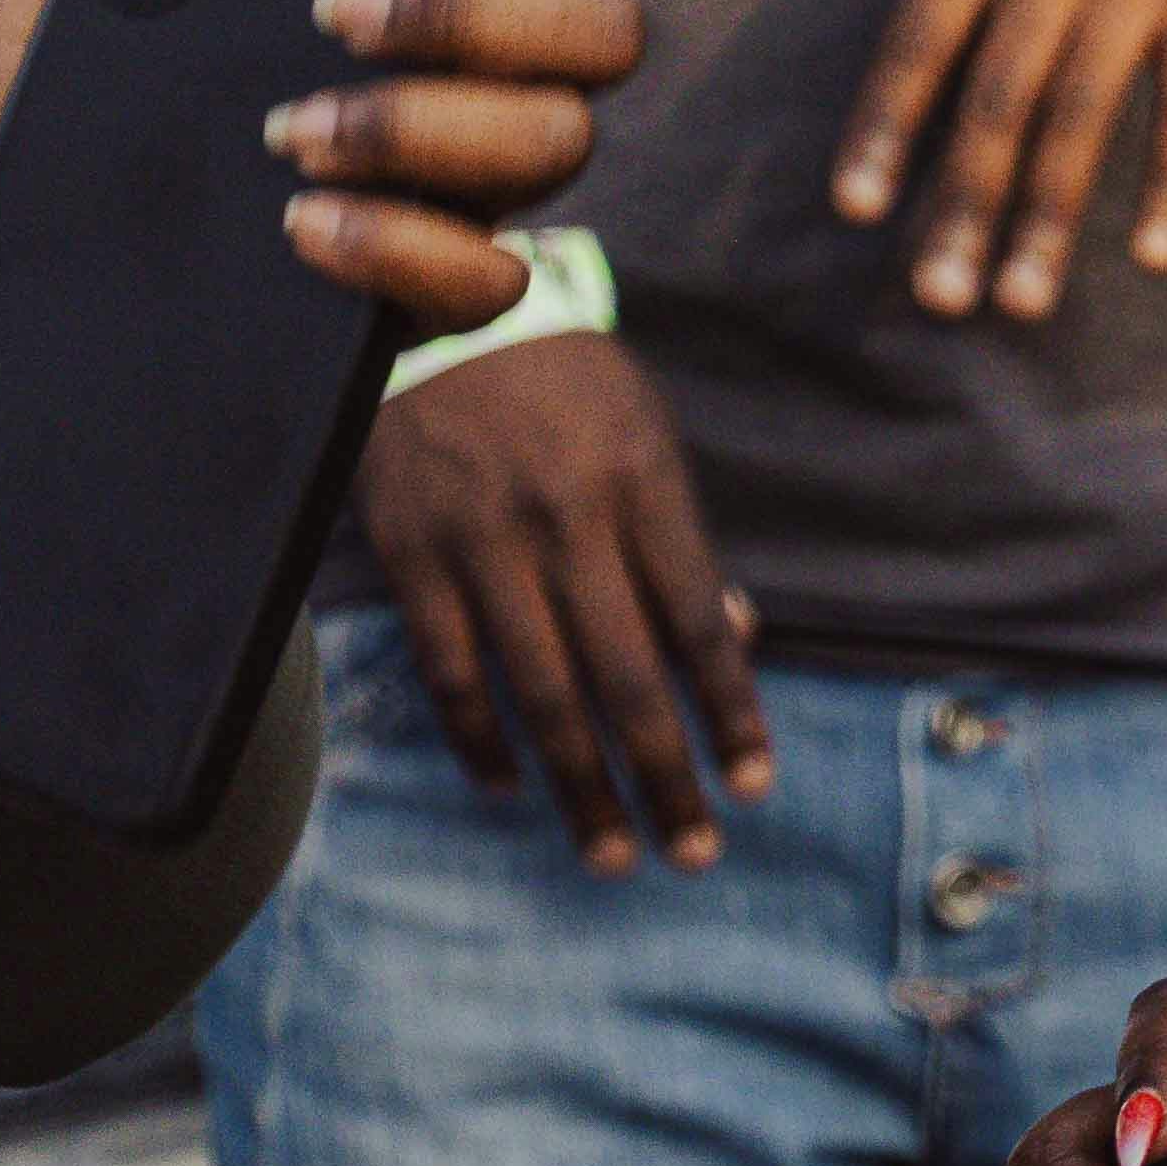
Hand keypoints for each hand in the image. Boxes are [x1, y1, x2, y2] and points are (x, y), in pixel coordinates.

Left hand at [0, 0, 645, 328]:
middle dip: (477, 10)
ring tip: (288, 130)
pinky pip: (493, 274)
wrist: (33, 214)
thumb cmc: (87, 44)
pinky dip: (405, 247)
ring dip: (428, 131)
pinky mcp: (429, 280)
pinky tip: (303, 223)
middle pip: (602, 25)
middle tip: (331, 7)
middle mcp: (481, 54)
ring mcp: (469, 171)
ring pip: (560, 142)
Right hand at [357, 335, 767, 877]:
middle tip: (695, 854)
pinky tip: (514, 787)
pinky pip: (452, 673)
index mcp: (642, 487)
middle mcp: (567, 524)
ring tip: (613, 854)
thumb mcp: (648, 435)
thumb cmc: (566, 384)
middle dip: (666, 776)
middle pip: (627, 679)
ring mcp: (483, 546)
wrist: (438, 311)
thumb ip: (683, 543)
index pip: (699, 627)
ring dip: (581, 787)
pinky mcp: (412, 559)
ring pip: (541, 695)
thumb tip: (734, 640)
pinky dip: (482, 741)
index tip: (754, 784)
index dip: (730, 714)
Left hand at [831, 0, 1166, 319]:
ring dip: (1049, 217)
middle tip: (939, 298)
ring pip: (1082, 114)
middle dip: (962, 203)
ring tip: (1022, 300)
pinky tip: (1157, 253)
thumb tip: (908, 84)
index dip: (886, 126)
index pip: (921, 35)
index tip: (857, 210)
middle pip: (998, 95)